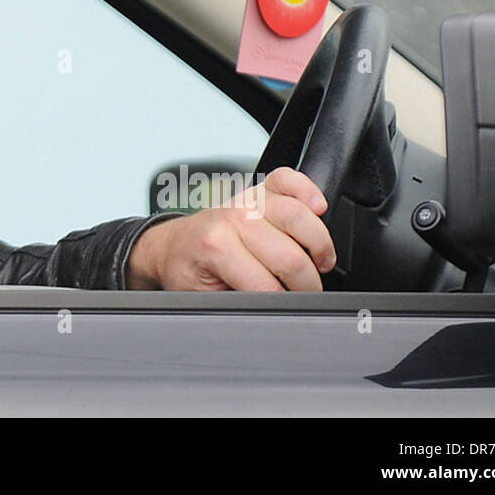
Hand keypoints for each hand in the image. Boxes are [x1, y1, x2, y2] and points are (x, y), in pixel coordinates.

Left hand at [126, 167, 336, 290]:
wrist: (174, 247)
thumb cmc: (189, 272)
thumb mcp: (206, 299)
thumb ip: (238, 303)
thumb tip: (270, 314)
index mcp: (215, 247)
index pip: (268, 284)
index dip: (284, 303)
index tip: (288, 309)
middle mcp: (233, 218)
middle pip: (291, 256)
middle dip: (306, 284)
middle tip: (304, 294)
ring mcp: (247, 201)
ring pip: (300, 217)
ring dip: (320, 245)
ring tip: (321, 264)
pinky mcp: (259, 190)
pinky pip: (288, 179)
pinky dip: (308, 189)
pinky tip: (318, 208)